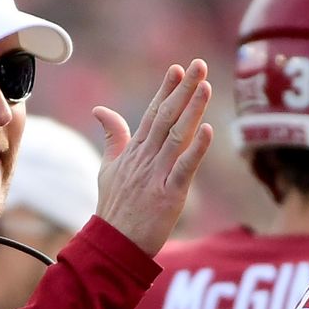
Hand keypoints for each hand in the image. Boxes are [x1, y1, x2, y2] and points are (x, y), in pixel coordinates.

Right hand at [92, 60, 213, 255]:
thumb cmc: (113, 207)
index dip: (166, 90)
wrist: (113, 243)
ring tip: (205, 86)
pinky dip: (196, 150)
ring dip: (192, 110)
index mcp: (134, 151)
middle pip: (166, 117)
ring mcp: (157, 175)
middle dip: (183, 89)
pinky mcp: (169, 195)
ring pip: (177, 136)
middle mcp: (145, 158)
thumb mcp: (108, 168)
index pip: (152, 113)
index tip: (179, 68)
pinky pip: (184, 169)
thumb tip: (100, 110)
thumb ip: (112, 137)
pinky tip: (207, 130)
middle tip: (199, 65)